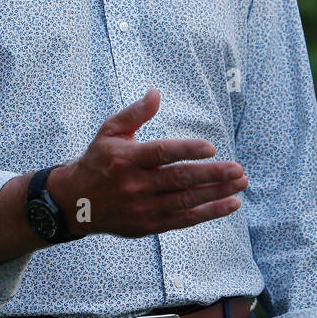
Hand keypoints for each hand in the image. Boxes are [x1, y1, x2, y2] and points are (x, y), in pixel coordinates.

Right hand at [50, 88, 246, 238]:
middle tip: (238, 170)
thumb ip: (135, 113)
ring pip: (186, 201)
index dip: (187, 150)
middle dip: (212, 175)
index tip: (211, 147)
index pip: (161, 154)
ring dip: (217, 194)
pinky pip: (184, 219)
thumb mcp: (109, 131)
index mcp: (127, 159)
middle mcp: (136, 185)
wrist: (76, 202)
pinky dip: (209, 213)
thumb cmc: (98, 161)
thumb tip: (156, 93)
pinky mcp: (149, 225)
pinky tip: (230, 204)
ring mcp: (143, 208)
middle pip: (179, 180)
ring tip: (240, 184)